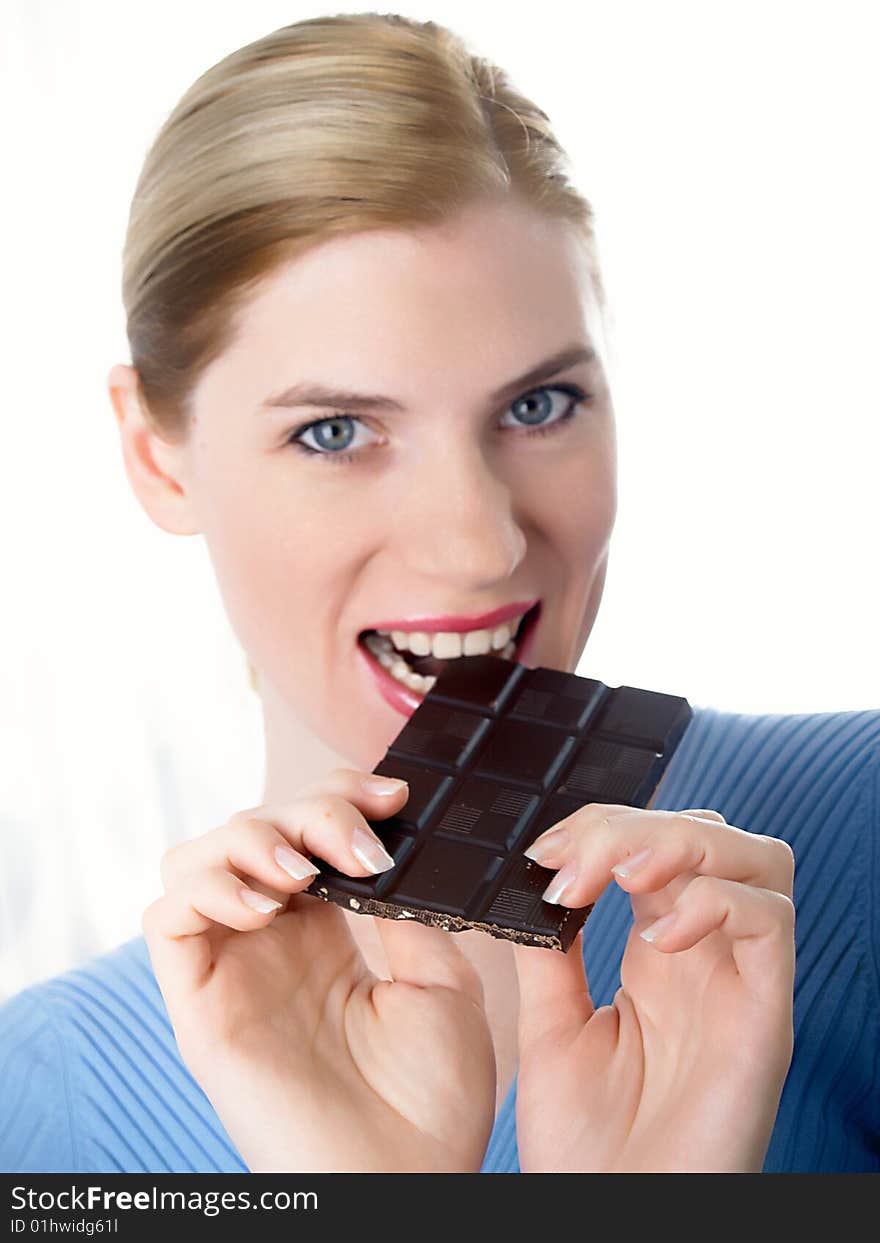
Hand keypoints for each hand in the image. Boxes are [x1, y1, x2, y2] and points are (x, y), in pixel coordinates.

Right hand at [142, 769, 494, 1171]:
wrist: (410, 1180)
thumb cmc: (434, 1097)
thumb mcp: (440, 978)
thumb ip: (402, 909)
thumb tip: (380, 846)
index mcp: (327, 932)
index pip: (304, 830)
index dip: (336, 796)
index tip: (390, 797)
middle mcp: (273, 941)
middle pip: (251, 827)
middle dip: (306, 810)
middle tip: (360, 843)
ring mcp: (233, 969)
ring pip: (195, 858)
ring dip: (248, 839)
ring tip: (305, 875)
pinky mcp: (199, 1005)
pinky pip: (166, 918)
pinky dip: (207, 888)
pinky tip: (266, 909)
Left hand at [512, 805, 794, 1171]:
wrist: (611, 1221)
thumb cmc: (585, 1145)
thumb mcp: (551, 1025)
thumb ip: (550, 950)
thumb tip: (529, 877)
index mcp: (659, 953)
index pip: (655, 846)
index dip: (603, 828)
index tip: (545, 852)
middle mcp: (707, 957)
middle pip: (707, 834)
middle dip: (637, 823)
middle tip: (574, 861)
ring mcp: (739, 983)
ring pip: (757, 858)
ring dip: (683, 844)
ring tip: (623, 877)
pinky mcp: (765, 1017)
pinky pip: (772, 922)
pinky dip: (716, 903)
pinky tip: (657, 942)